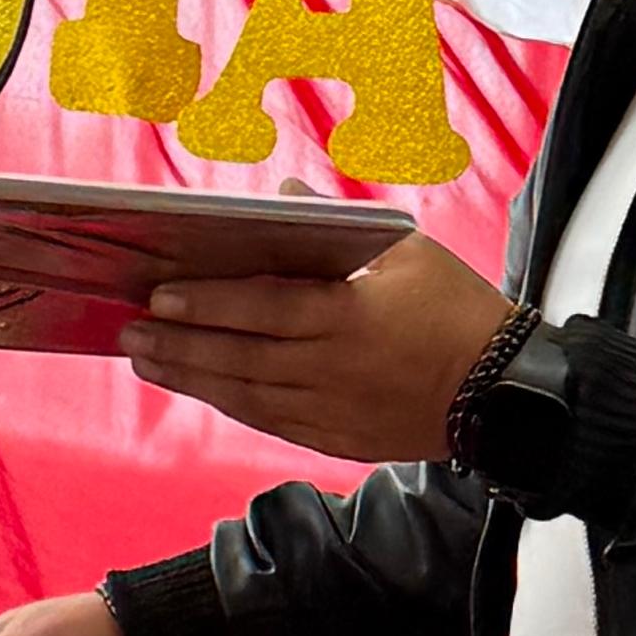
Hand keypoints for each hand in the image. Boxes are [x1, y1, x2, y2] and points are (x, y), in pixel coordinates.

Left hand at [121, 231, 511, 463]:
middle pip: (239, 356)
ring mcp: (332, 410)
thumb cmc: (458, 312)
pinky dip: (232, 404)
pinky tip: (203, 389)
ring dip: (192, 378)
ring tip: (148, 359)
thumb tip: (286, 197)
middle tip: (130, 330)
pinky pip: (271, 421)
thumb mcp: (406, 253)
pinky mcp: (338, 439)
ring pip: (246, 395)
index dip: (206, 303)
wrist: (504, 392)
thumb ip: (338, 225)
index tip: (159, 295)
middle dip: (180, 343)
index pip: (261, 308)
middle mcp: (332, 368)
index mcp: (348, 317)